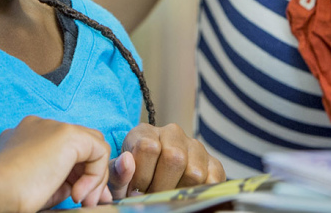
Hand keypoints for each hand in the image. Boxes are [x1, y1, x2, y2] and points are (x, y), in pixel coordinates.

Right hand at [0, 116, 113, 211]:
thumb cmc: (9, 195)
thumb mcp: (38, 187)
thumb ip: (60, 182)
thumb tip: (83, 188)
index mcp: (27, 136)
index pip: (62, 150)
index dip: (75, 175)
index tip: (77, 198)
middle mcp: (41, 126)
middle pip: (80, 146)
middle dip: (89, 175)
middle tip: (86, 202)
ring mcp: (54, 126)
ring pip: (92, 146)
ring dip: (94, 177)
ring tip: (82, 200)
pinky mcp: (68, 134)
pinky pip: (98, 151)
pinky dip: (95, 175)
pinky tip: (77, 193)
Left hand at [109, 123, 225, 197]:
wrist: (152, 187)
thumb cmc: (132, 183)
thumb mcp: (119, 179)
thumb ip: (117, 173)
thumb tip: (127, 161)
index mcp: (145, 132)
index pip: (148, 147)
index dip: (140, 176)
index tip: (135, 192)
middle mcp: (172, 133)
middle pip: (174, 157)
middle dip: (160, 186)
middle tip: (152, 197)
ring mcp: (195, 147)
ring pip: (194, 172)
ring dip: (179, 191)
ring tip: (167, 196)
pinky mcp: (213, 163)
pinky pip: (212, 180)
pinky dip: (198, 193)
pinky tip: (183, 195)